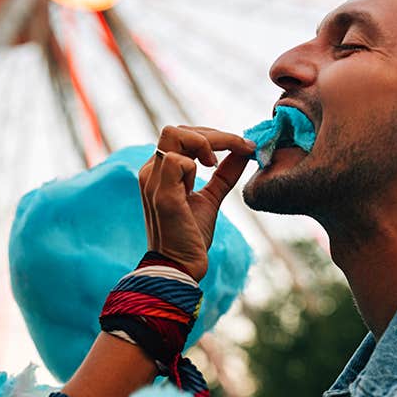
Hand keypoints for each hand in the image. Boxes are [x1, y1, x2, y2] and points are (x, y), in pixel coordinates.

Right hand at [139, 126, 253, 279]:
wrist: (181, 267)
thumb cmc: (190, 236)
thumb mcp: (211, 198)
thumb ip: (225, 174)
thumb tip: (245, 151)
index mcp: (159, 172)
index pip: (181, 135)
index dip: (214, 136)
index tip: (244, 146)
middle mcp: (151, 172)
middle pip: (177, 129)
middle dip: (214, 135)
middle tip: (239, 149)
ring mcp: (153, 181)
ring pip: (174, 134)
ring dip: (206, 143)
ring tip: (217, 164)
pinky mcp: (161, 194)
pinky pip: (178, 160)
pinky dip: (196, 165)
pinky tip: (201, 183)